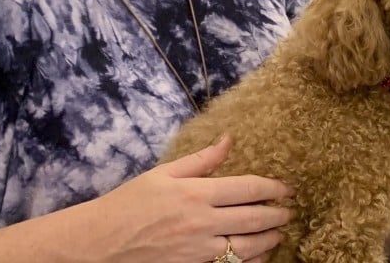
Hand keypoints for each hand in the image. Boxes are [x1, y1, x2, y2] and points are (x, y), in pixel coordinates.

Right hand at [89, 136, 292, 262]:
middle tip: (289, 210)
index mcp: (196, 194)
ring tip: (279, 232)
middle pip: (254, 218)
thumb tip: (229, 139)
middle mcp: (202, 223)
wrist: (99, 243)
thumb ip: (201, 160)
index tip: (287, 187)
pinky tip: (258, 255)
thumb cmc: (129, 203)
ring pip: (247, 247)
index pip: (248, 189)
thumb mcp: (164, 173)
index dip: (273, 187)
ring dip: (269, 239)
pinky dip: (249, 261)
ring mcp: (198, 250)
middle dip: (277, 214)